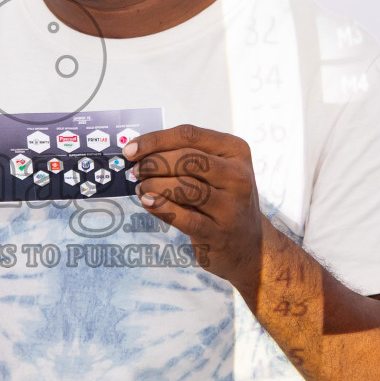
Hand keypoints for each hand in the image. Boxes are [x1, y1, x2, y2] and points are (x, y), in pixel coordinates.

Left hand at [124, 124, 266, 293]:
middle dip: (153, 163)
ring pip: (185, 186)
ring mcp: (231, 206)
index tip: (130, 150)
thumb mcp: (215, 171)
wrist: (248, 245)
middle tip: (136, 171)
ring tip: (142, 188)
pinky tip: (148, 202)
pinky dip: (161, 207)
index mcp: (235, 150)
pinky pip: (184, 216)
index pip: (189, 135)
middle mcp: (238, 175)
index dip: (155, 140)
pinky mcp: (219, 233)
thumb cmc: (222, 200)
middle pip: (187, 159)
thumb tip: (139, 153)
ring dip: (155, 185)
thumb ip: (185, 157)